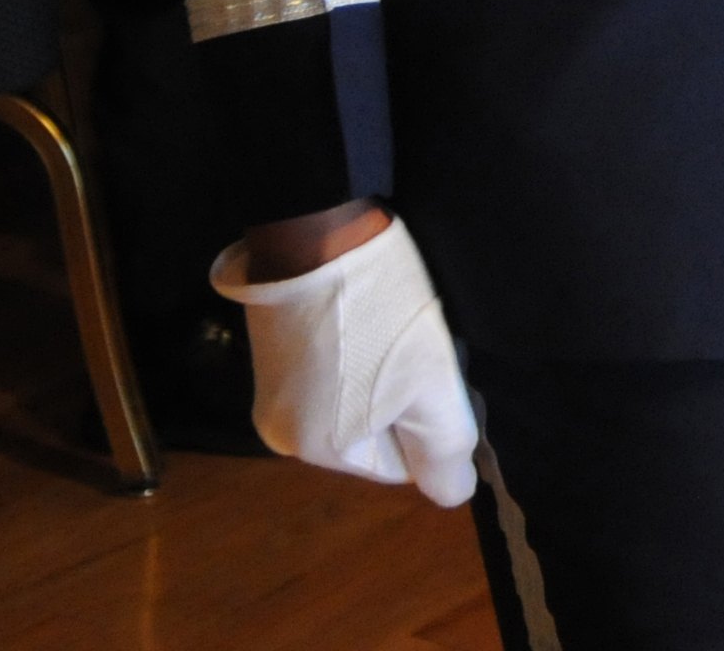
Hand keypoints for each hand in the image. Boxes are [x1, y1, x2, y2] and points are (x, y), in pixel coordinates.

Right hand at [213, 210, 476, 505]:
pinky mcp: (269, 348)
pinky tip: (365, 312)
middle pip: (372, 433)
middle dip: (402, 397)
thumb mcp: (431, 383)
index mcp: (318, 448)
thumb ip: (443, 448)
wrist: (315, 227)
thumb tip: (454, 495)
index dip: (429, 421)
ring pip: (352, 399)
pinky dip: (354, 348)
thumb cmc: (378, 310)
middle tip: (414, 343)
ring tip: (388, 323)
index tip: (436, 371)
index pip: (398, 464)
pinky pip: (329, 369)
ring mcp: (270, 387)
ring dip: (380, 371)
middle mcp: (282, 430)